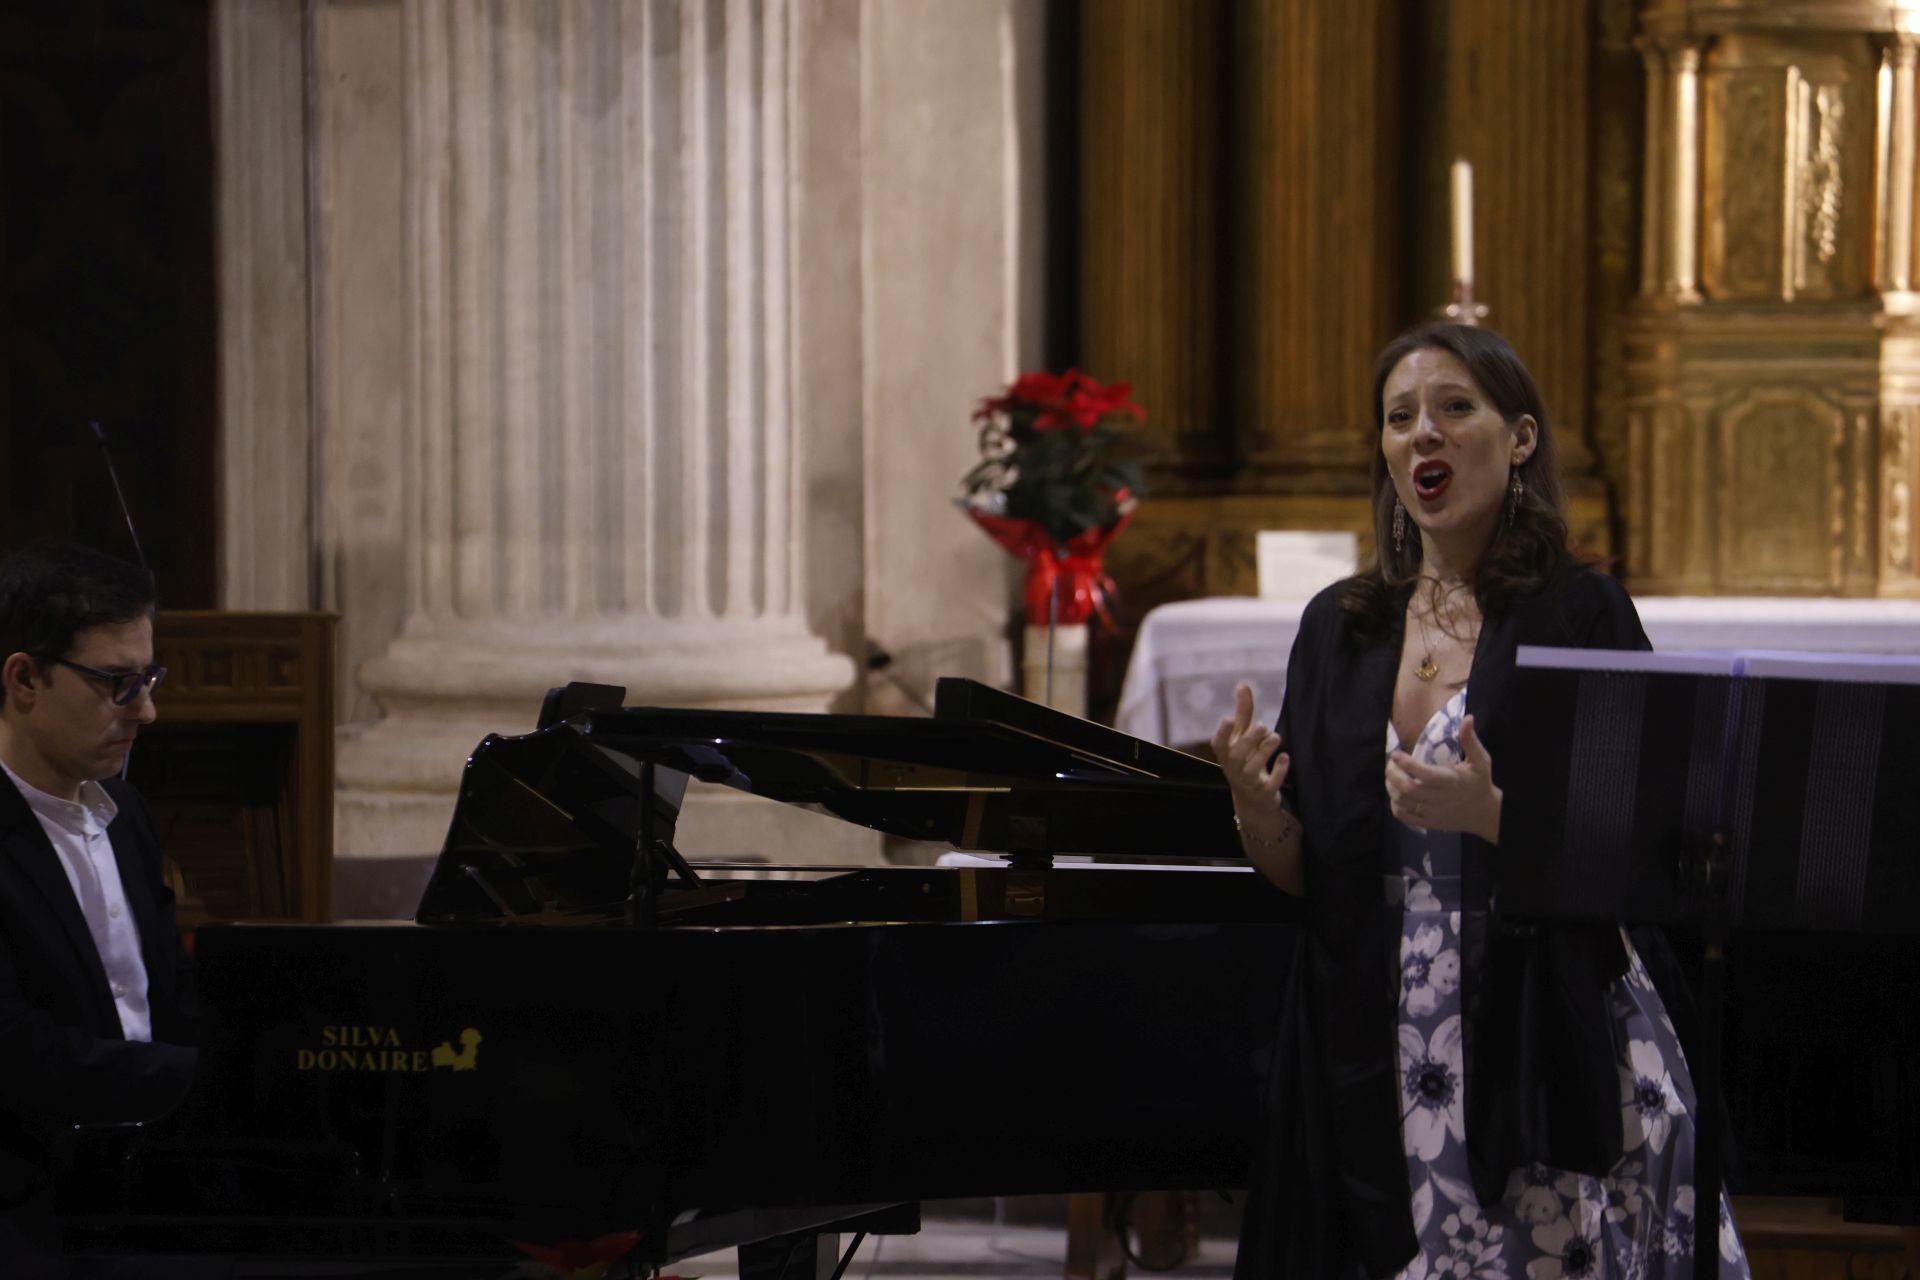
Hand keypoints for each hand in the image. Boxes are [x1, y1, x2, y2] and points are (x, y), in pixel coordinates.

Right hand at [1211, 682, 1288, 818]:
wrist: (1252, 800)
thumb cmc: (1245, 760)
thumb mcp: (1242, 737)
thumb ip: (1243, 712)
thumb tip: (1242, 684)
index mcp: (1226, 754)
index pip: (1219, 744)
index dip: (1223, 733)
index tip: (1228, 718)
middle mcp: (1233, 769)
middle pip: (1236, 756)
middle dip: (1248, 740)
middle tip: (1262, 725)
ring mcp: (1247, 783)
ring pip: (1251, 770)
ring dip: (1263, 753)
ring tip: (1276, 736)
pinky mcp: (1263, 793)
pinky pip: (1269, 785)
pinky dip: (1278, 772)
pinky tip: (1286, 758)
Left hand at [1385, 713, 1501, 842]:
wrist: (1484, 813)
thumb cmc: (1479, 783)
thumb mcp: (1480, 761)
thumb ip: (1470, 740)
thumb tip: (1468, 718)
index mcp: (1451, 782)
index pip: (1426, 775)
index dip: (1407, 764)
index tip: (1395, 753)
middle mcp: (1440, 799)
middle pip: (1408, 789)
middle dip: (1393, 775)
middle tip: (1390, 764)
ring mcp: (1432, 813)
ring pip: (1403, 802)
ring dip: (1391, 788)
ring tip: (1391, 775)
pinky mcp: (1428, 822)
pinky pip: (1404, 816)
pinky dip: (1395, 805)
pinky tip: (1396, 794)